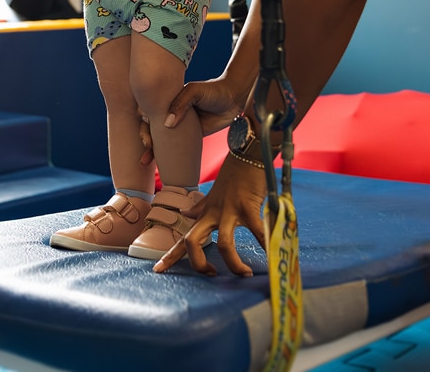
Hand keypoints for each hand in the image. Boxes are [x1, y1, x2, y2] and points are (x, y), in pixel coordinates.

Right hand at [139, 76, 240, 165]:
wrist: (234, 99)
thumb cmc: (214, 90)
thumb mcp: (194, 91)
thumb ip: (181, 104)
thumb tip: (167, 124)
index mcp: (170, 100)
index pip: (151, 111)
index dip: (145, 121)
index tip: (147, 127)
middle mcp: (173, 114)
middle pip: (152, 127)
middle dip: (145, 137)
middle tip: (147, 146)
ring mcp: (181, 127)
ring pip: (162, 140)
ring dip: (152, 151)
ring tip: (145, 161)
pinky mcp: (191, 138)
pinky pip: (176, 148)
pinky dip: (168, 157)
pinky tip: (163, 166)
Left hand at [153, 152, 268, 275]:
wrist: (247, 154)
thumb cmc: (234, 175)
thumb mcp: (213, 193)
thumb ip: (200, 206)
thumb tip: (185, 212)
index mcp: (205, 213)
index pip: (183, 238)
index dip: (170, 256)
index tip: (157, 270)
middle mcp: (213, 213)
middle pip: (192, 241)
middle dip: (198, 263)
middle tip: (211, 274)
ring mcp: (229, 210)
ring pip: (223, 243)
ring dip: (233, 263)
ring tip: (245, 274)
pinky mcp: (247, 206)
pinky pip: (257, 231)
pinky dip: (265, 244)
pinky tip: (271, 255)